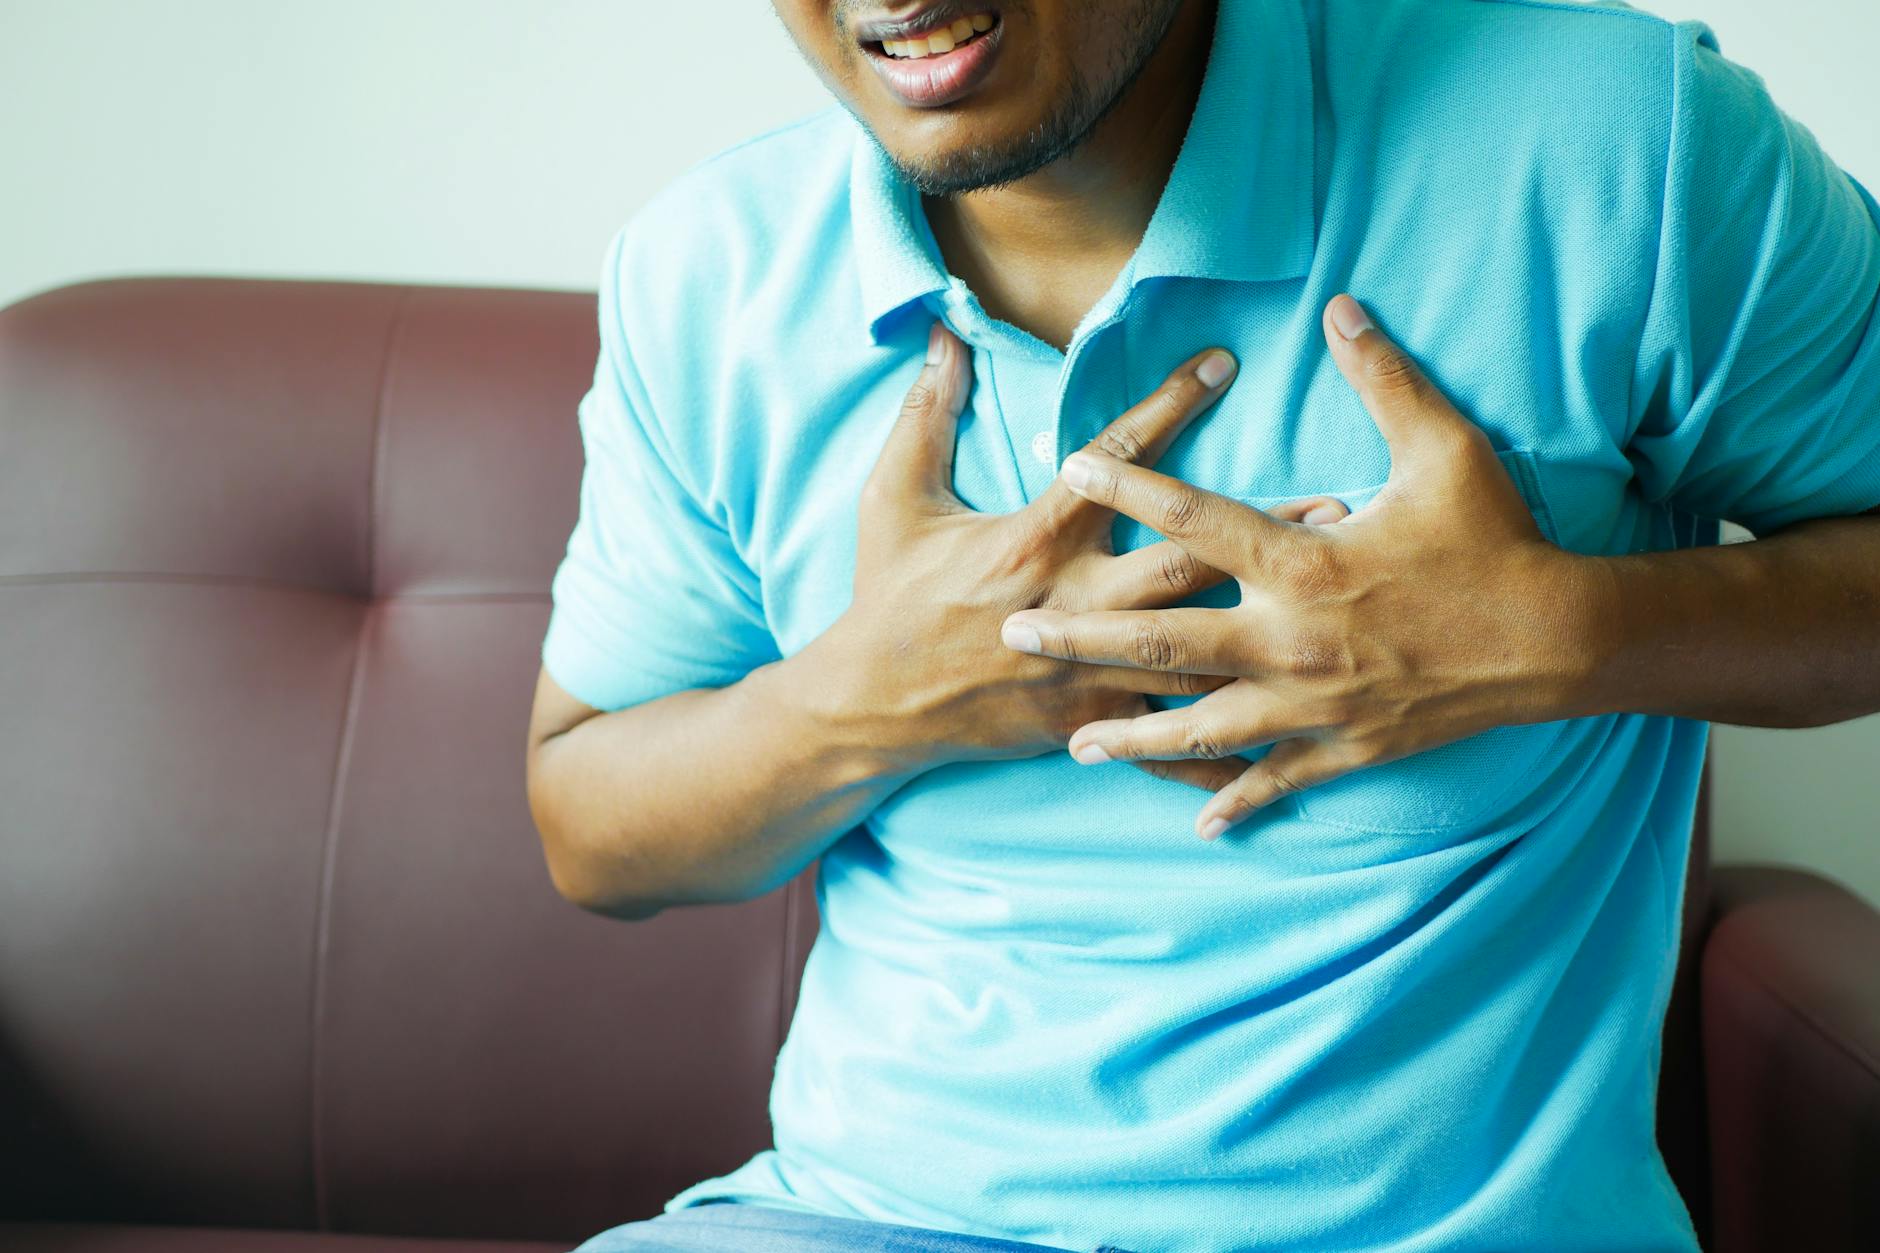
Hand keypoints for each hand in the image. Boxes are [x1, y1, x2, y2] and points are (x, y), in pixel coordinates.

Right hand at [809, 321, 1350, 791]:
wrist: (869, 704)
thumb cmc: (885, 595)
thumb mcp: (892, 498)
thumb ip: (926, 415)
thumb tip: (944, 337)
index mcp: (1033, 540)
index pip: (1114, 464)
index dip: (1169, 406)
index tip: (1222, 363)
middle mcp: (1074, 603)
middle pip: (1186, 562)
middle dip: (1263, 532)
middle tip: (1336, 505)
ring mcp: (1087, 669)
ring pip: (1197, 650)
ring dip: (1270, 625)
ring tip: (1335, 603)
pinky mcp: (1090, 720)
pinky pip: (1169, 736)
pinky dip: (1228, 743)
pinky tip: (1290, 740)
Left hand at [998, 295, 1589, 838]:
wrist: (1557, 639)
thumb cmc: (1497, 540)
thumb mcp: (1445, 449)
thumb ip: (1384, 378)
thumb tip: (1343, 307)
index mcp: (1303, 563)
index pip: (1194, 518)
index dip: (1126, 487)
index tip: (1067, 468)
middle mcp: (1290, 639)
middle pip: (1161, 642)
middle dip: (1081, 639)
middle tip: (1014, 636)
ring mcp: (1312, 704)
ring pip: (1199, 728)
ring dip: (1132, 738)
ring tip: (1074, 745)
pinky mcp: (1344, 747)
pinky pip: (1275, 781)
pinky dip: (1235, 802)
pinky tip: (1194, 823)